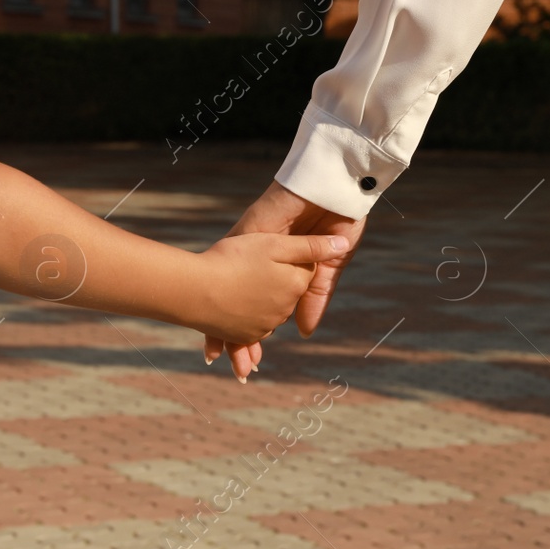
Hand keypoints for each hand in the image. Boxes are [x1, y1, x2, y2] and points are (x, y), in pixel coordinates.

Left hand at [206, 180, 365, 378]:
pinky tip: (210, 304)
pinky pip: (232, 254)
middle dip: (231, 333)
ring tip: (213, 348)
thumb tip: (304, 332)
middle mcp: (262, 258)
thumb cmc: (339, 219)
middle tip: (224, 364)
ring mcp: (253, 243)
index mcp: (281, 268)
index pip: (263, 307)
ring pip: (229, 281)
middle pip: (238, 299)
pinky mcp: (250, 227)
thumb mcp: (329, 265)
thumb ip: (314, 296)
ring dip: (221, 312)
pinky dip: (221, 279)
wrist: (338, 184)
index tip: (249, 363)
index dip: (254, 334)